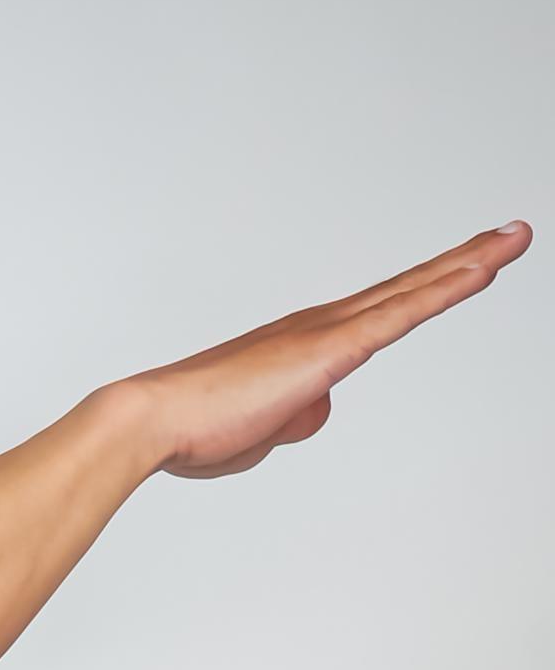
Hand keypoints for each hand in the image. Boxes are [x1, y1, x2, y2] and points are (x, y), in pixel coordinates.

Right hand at [137, 220, 528, 482]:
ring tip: (514, 240)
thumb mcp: (260, 434)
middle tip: (509, 235)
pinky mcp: (329, 350)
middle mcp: (319, 325)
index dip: (425, 288)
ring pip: (412, 291)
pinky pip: (401, 314)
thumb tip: (317, 407)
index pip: (380, 310)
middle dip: (462, 260)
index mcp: (302, 344)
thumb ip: (294, 417)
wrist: (155, 421)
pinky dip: (443, 291)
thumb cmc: (194, 430)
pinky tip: (480, 272)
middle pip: (407, 287)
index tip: (463, 268)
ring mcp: (326, 333)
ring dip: (467, 263)